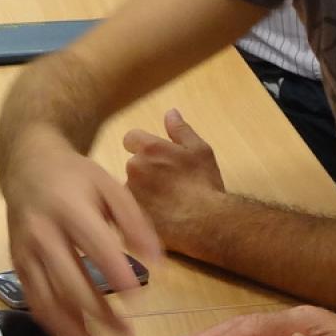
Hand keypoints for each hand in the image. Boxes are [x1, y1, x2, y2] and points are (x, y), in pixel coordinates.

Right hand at [1, 132, 163, 335]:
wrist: (26, 164)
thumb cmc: (75, 177)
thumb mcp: (110, 187)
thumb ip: (135, 222)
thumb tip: (157, 261)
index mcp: (69, 208)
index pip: (94, 245)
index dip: (115, 273)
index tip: (137, 298)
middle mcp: (42, 232)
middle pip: (68, 281)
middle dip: (98, 313)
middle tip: (125, 335)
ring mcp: (25, 251)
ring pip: (46, 299)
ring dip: (73, 329)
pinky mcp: (16, 264)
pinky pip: (33, 300)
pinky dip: (53, 323)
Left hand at [121, 109, 224, 245]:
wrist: (206, 223)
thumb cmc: (204, 184)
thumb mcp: (200, 150)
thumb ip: (181, 130)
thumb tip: (170, 112)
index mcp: (149, 149)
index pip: (131, 138)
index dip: (142, 145)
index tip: (156, 157)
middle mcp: (134, 168)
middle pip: (133, 164)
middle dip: (145, 170)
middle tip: (168, 183)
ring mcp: (130, 193)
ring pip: (131, 187)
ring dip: (142, 191)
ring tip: (166, 202)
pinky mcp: (130, 216)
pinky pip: (130, 208)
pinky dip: (142, 210)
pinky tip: (160, 216)